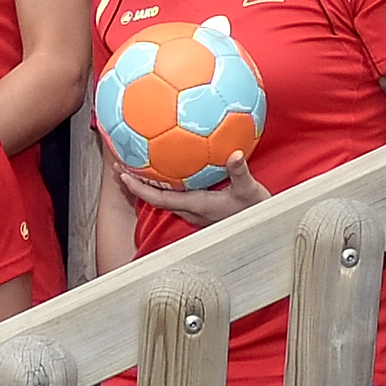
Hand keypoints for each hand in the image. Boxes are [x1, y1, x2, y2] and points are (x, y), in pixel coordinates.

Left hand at [125, 157, 268, 227]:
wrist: (264, 230)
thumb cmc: (256, 212)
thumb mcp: (250, 191)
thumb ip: (240, 173)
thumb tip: (233, 154)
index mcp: (196, 205)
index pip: (159, 199)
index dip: (139, 188)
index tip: (123, 175)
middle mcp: (191, 210)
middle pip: (155, 198)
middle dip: (137, 183)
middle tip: (121, 165)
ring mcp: (196, 211)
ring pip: (165, 198)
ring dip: (150, 184)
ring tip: (137, 165)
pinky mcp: (202, 209)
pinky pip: (177, 195)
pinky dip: (167, 184)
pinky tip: (169, 169)